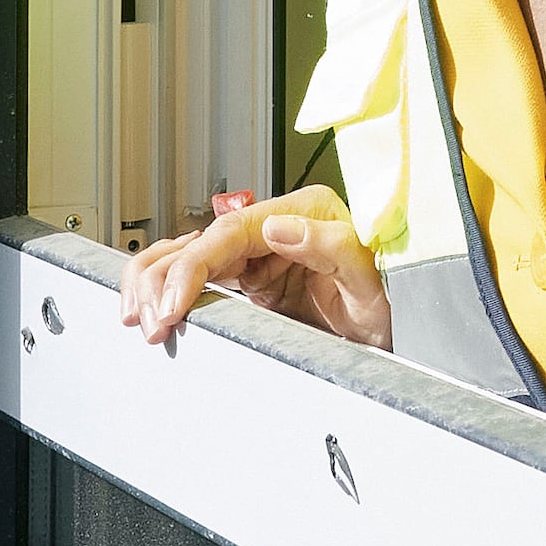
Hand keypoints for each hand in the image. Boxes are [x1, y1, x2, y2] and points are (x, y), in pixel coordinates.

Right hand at [119, 184, 389, 350]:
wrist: (407, 331)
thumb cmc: (399, 299)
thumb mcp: (375, 277)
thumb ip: (334, 247)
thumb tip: (279, 227)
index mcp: (302, 214)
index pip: (228, 233)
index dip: (192, 267)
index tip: (173, 303)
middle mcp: (276, 229)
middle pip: (197, 242)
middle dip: (163, 279)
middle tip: (149, 322)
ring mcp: (262, 256)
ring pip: (189, 256)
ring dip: (156, 283)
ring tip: (138, 318)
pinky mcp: (255, 284)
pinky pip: (201, 281)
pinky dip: (171, 293)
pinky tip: (154, 312)